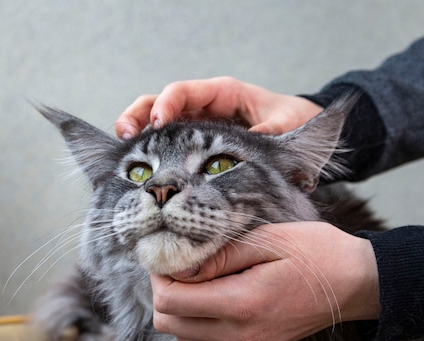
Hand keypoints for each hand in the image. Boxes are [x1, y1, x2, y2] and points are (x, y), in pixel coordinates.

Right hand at [115, 77, 322, 137]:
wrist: (299, 133)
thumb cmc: (291, 120)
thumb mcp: (286, 124)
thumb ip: (269, 132)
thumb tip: (250, 144)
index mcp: (223, 93)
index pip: (184, 91)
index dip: (167, 104)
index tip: (157, 123)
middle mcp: (204, 107)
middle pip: (160, 102)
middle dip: (140, 115)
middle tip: (126, 134)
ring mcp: (195, 125)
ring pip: (156, 122)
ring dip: (138, 132)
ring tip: (124, 148)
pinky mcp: (193, 144)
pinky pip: (166, 143)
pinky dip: (150, 151)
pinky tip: (140, 166)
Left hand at [150, 222, 379, 340]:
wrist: (357, 283)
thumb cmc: (317, 252)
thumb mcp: (268, 240)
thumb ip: (220, 256)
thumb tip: (180, 266)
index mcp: (242, 304)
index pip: (170, 301)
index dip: (159, 276)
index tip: (169, 253)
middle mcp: (241, 334)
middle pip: (169, 323)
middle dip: (163, 291)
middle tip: (179, 263)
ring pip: (184, 334)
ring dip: (178, 306)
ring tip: (197, 275)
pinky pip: (206, 339)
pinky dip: (196, 317)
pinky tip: (213, 291)